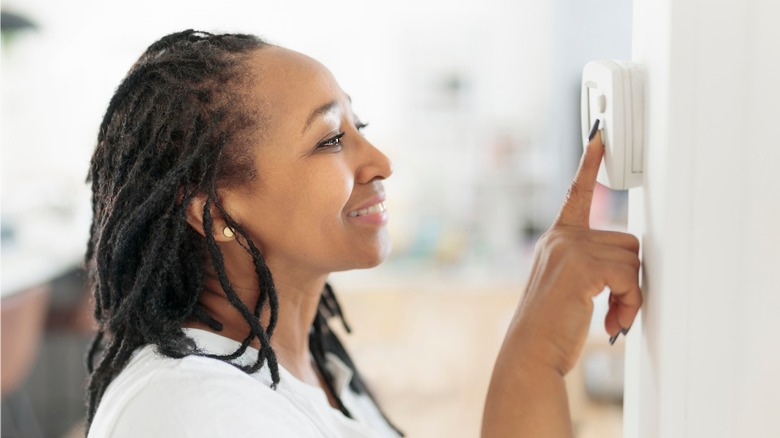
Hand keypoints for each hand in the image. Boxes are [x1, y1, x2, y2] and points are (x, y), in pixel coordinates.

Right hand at [512, 130, 641, 374]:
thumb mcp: (567, 287)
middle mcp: (561, 238)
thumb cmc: (548, 328)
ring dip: (631, 295)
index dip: (589, 163)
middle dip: (630, 278)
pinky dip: (630, 304)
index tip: (599, 136)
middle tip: (616, 309)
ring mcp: (570, 247)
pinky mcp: (582, 264)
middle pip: (626, 240)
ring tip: (613, 318)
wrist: (530, 352)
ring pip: (632, 260)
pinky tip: (613, 322)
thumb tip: (630, 267)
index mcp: (556, 240)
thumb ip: (589, 265)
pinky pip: (630, 276)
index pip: (576, 194)